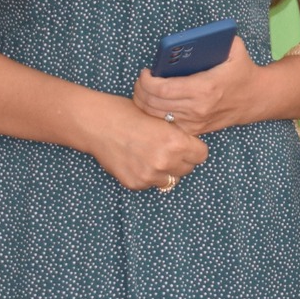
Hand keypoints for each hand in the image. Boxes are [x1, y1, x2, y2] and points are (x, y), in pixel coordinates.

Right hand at [89, 103, 209, 191]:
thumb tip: (192, 145)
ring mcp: (149, 175)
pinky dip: (148, 175)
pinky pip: (152, 183)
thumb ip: (179, 135)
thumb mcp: (162, 119)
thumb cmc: (130, 115)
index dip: (194, 148)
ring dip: (166, 170)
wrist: (98, 124)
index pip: (202, 155)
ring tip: (151, 154)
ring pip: (171, 179)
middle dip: (181, 159)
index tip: (186, 144)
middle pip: (188, 168)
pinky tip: (137, 160)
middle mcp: (165, 162)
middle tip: (167, 148)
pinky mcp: (135, 183)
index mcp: (176, 142)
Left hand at [131, 35, 260, 135]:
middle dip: (140, 90)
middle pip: (154, 103)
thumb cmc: (242, 71)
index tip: (145, 71)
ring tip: (144, 90)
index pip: (163, 89)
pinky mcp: (194, 130)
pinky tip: (154, 103)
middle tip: (141, 79)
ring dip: (144, 102)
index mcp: (204, 88)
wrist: (256, 98)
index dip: (147, 80)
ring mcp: (195, 122)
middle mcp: (197, 108)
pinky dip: (155, 114)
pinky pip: (165, 125)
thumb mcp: (235, 49)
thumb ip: (217, 37)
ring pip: (156, 116)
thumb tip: (195, 34)